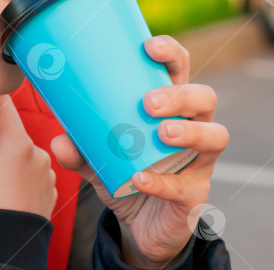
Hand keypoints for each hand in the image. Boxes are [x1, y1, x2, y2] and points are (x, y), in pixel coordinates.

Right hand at [0, 93, 56, 219]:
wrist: (3, 257)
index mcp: (19, 144)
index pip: (1, 101)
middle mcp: (39, 153)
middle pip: (10, 127)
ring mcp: (47, 172)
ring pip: (20, 149)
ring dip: (2, 152)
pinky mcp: (48, 188)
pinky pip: (30, 169)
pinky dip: (15, 171)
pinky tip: (0, 186)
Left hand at [51, 35, 228, 267]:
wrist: (140, 227)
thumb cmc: (127, 175)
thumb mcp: (98, 159)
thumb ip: (80, 149)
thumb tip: (58, 140)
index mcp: (171, 107)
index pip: (181, 69)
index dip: (171, 53)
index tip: (149, 47)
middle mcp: (193, 128)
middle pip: (205, 98)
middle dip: (180, 96)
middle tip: (149, 102)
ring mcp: (199, 162)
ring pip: (215, 136)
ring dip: (190, 132)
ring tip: (163, 133)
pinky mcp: (195, 195)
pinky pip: (186, 186)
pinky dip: (162, 182)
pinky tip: (141, 178)